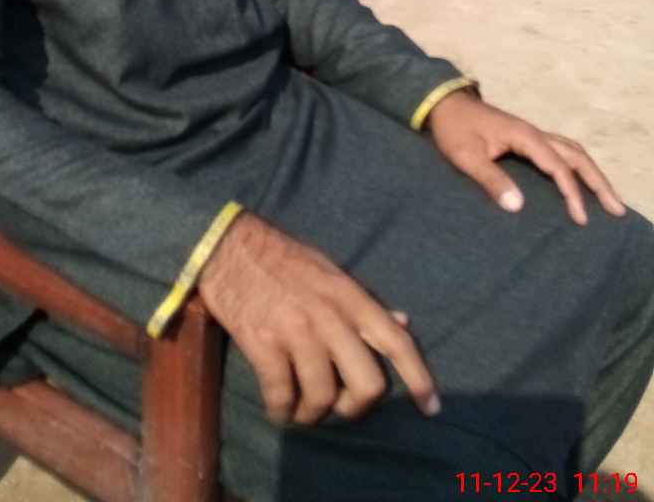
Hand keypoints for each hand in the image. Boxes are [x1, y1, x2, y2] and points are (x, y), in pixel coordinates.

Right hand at [197, 213, 438, 425]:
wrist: (227, 245)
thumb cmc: (282, 257)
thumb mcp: (330, 271)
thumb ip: (364, 302)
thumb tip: (402, 322)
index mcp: (349, 296)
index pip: (396, 341)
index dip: (418, 377)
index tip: (431, 407)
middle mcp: (329, 316)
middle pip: (367, 384)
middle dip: (355, 407)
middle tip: (339, 406)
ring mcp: (295, 330)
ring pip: (322, 396)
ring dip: (312, 413)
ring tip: (302, 410)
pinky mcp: (262, 342)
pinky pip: (281, 394)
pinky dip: (280, 410)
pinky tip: (277, 408)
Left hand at [427, 90, 626, 225]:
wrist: (444, 104)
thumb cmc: (453, 130)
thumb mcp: (465, 156)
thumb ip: (490, 179)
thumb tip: (517, 206)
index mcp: (525, 137)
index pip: (558, 166)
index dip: (571, 192)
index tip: (580, 218)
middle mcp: (535, 133)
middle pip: (576, 156)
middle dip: (598, 182)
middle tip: (617, 208)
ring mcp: (532, 134)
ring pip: (572, 151)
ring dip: (592, 173)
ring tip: (608, 199)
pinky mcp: (526, 139)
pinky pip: (562, 152)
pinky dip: (577, 167)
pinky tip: (579, 182)